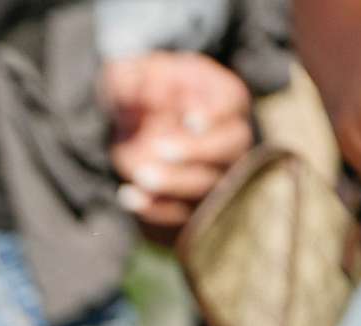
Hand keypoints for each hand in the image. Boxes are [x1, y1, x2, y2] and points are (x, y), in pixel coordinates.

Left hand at [102, 53, 257, 236]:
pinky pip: (184, 215)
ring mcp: (215, 173)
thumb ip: (137, 80)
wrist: (139, 121)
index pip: (232, 105)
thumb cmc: (149, 89)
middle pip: (230, 149)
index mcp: (223, 97)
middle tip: (159, 148)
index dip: (216, 114)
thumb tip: (135, 89)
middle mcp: (228, 137)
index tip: (190, 119)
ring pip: (209, 187)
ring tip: (141, 175)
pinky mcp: (192, 202)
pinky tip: (128, 195)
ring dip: (175, 184)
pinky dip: (156, 210)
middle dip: (197, 151)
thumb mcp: (140, 75)